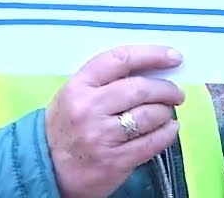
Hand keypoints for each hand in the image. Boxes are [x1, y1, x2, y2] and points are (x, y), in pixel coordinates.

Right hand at [45, 45, 184, 197]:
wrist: (48, 169)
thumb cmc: (66, 126)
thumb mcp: (75, 95)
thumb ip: (106, 80)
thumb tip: (153, 69)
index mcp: (79, 86)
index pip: (121, 59)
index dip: (152, 55)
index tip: (174, 57)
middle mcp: (90, 108)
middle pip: (141, 88)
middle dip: (167, 89)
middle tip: (176, 93)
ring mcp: (102, 136)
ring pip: (150, 115)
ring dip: (166, 112)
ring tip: (166, 113)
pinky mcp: (115, 161)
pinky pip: (152, 142)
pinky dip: (167, 133)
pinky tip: (170, 129)